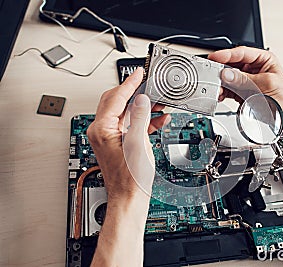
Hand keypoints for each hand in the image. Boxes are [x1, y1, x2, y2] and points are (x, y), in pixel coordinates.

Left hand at [87, 67, 169, 201]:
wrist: (130, 198)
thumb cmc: (130, 179)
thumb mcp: (137, 143)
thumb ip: (138, 117)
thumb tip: (141, 99)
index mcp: (102, 129)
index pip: (115, 98)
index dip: (129, 83)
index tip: (138, 73)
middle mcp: (102, 131)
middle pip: (117, 102)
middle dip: (135, 92)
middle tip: (148, 84)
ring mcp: (110, 137)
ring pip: (126, 113)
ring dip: (142, 107)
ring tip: (159, 102)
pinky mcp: (119, 143)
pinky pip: (131, 125)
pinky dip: (144, 120)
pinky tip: (158, 118)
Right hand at [208, 46, 282, 113]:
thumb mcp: (266, 84)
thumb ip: (245, 80)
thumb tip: (227, 74)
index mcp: (263, 59)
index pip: (242, 53)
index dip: (227, 55)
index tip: (215, 58)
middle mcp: (253, 68)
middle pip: (232, 65)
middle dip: (222, 71)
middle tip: (213, 75)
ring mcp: (247, 81)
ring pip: (228, 78)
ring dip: (221, 83)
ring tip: (217, 88)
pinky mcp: (242, 92)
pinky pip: (229, 90)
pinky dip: (223, 92)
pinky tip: (220, 94)